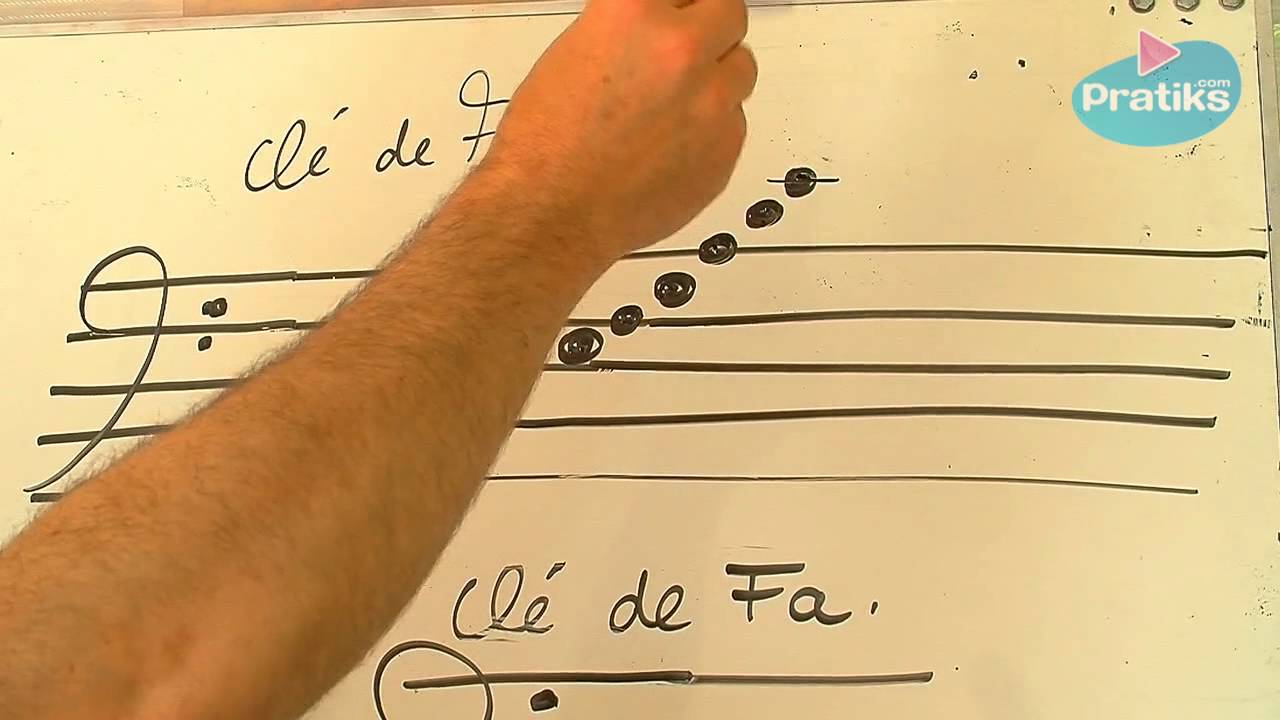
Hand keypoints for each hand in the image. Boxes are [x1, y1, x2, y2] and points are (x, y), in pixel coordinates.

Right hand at [483, 0, 756, 262]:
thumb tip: (660, 28)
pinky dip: (711, 130)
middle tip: (689, 48)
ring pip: (741, 70)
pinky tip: (671, 148)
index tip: (679, 11)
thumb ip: (631, 31)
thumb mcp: (575, 52)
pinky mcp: (725, 149)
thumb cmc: (545, 142)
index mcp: (635, 12)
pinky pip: (734, 124)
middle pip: (729, 13)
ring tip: (676, 106)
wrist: (551, 212)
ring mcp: (711, 102)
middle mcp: (682, 50)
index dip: (680, 3)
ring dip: (717, 78)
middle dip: (711, 27)